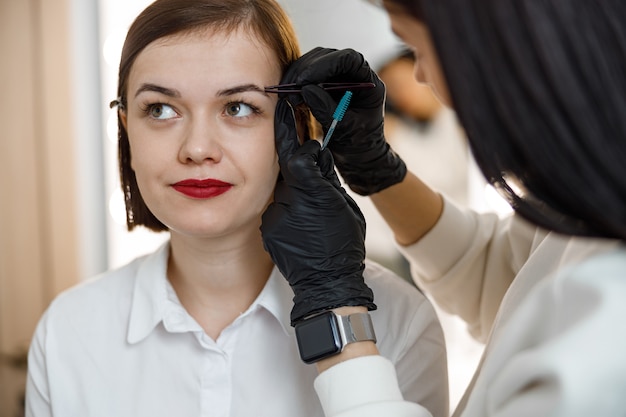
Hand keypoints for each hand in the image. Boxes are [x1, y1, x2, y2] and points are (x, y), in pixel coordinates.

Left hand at [261, 98, 375, 324]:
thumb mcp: (343, 205)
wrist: (327, 286)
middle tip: (302, 154)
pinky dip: (289, 209)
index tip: (286, 104)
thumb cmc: (344, 247)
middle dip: (295, 161)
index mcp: (309, 190)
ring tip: (311, 208)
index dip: (288, 125)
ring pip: (281, 191)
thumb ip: (326, 176)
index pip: (293, 149)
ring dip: (294, 190)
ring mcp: (273, 217)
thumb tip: (317, 152)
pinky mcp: (268, 230)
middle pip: (286, 169)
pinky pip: (277, 210)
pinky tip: (302, 224)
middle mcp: (285, 201)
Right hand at [280, 47, 406, 195]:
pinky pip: (307, 74)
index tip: (305, 81)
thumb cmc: (359, 144)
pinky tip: (288, 96)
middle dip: (306, 69)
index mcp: (368, 81)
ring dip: (297, 75)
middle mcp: (354, 73)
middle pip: (327, 56)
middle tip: (290, 88)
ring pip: (314, 61)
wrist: (358, 154)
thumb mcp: (345, 129)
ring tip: (286, 94)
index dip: (325, 64)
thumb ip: (328, 109)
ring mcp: (338, 76)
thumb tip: (306, 89)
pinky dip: (295, 82)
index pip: (348, 59)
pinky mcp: (324, 83)